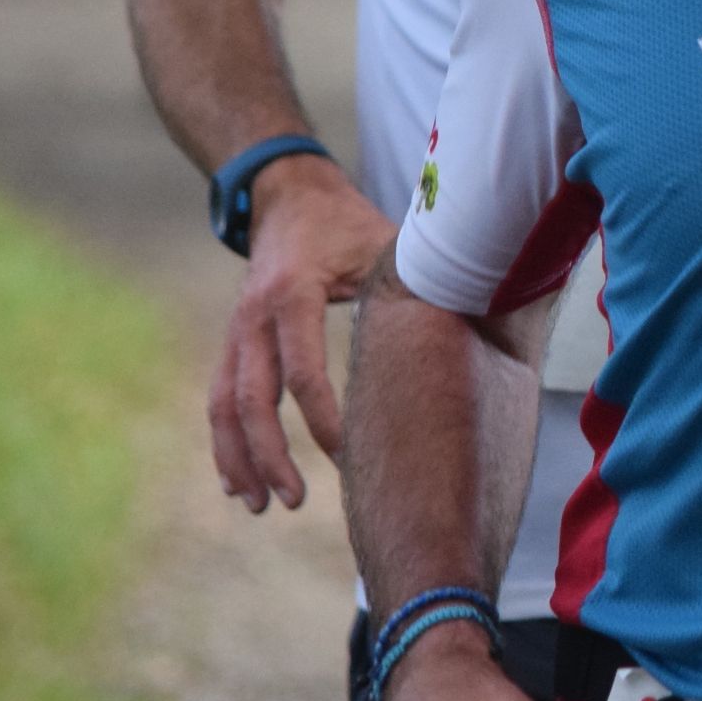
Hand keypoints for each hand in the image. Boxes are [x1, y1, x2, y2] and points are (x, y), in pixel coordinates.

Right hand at [208, 157, 394, 511]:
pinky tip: (238, 484)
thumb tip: (482, 309)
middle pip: (252, 397)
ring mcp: (237, 330)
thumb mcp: (384, 242)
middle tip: (296, 501)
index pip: (302, 368)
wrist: (287, 194)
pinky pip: (219, 399)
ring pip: (225, 405)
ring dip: (241, 459)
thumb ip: (419, 278)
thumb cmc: (347, 224)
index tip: (350, 457)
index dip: (323, 418)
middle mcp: (255, 314)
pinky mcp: (232, 343)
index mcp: (294, 291)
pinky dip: (226, 443)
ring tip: (260, 506)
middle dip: (271, 454)